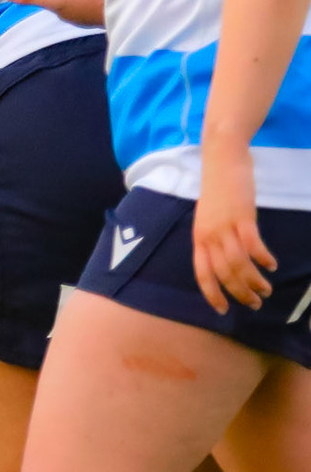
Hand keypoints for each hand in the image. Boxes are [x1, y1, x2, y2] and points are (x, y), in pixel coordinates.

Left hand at [194, 139, 276, 311]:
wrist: (221, 160)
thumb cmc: (218, 190)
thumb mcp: (208, 218)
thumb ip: (214, 238)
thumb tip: (223, 260)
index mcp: (198, 238)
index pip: (202, 274)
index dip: (212, 294)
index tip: (223, 311)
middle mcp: (208, 236)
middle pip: (223, 274)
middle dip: (239, 293)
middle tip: (255, 304)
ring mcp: (225, 226)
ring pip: (238, 264)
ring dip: (254, 281)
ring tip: (266, 290)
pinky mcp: (242, 216)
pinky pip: (253, 245)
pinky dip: (263, 258)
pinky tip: (271, 265)